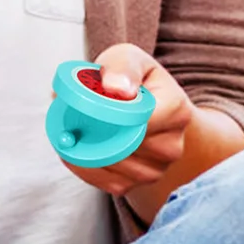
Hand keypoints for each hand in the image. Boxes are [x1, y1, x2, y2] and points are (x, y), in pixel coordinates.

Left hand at [61, 44, 195, 196]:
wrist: (146, 110)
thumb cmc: (134, 81)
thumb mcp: (129, 59)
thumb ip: (122, 67)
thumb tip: (114, 88)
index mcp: (176, 109)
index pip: (139, 121)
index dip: (107, 117)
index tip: (83, 108)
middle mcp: (172, 145)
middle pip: (123, 147)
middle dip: (91, 134)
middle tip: (68, 120)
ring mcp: (158, 169)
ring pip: (112, 166)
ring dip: (86, 151)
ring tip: (77, 130)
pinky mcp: (139, 184)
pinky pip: (107, 182)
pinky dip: (86, 167)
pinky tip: (81, 148)